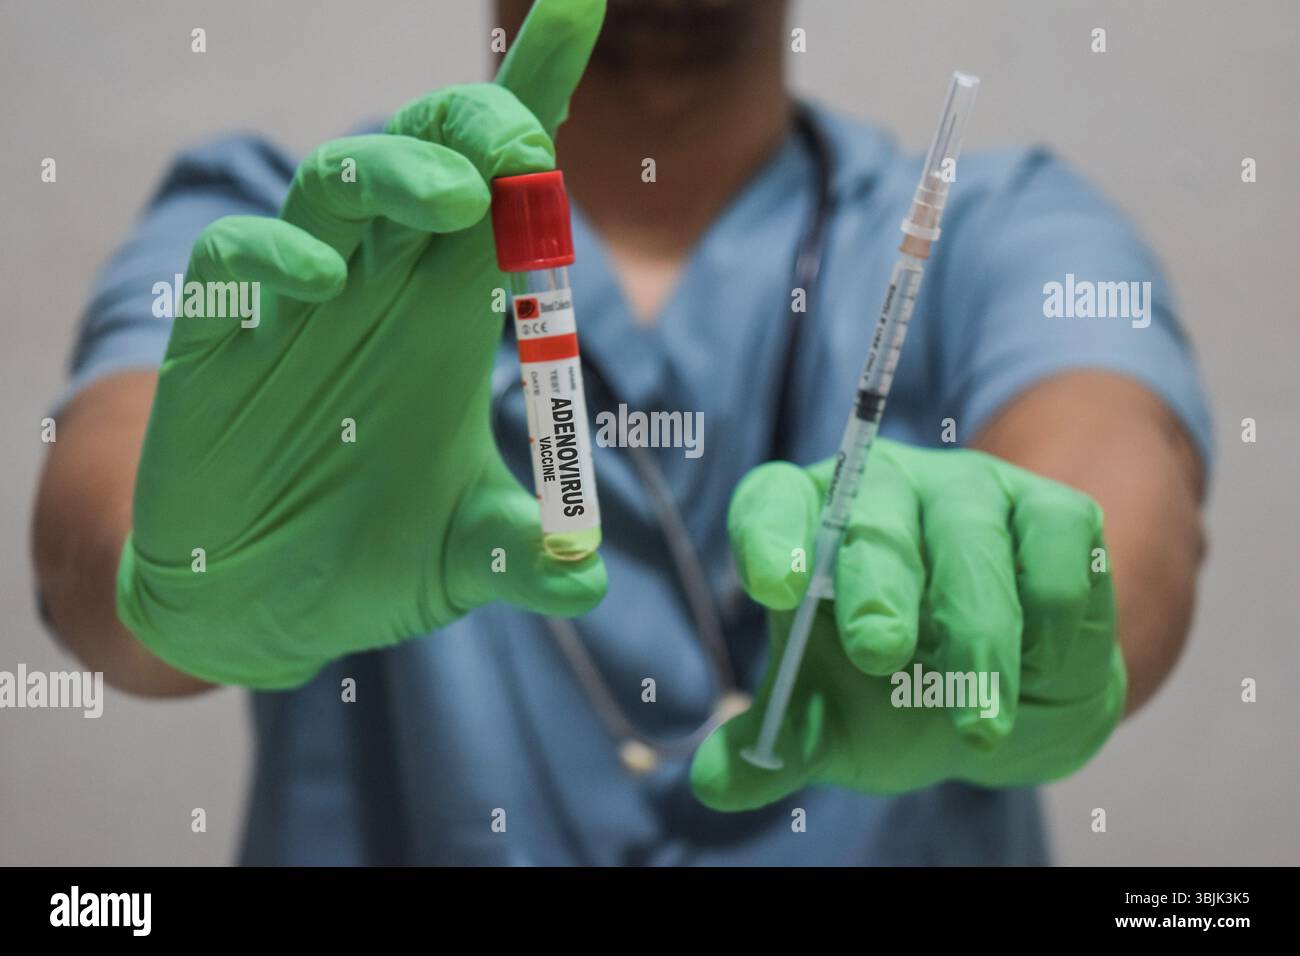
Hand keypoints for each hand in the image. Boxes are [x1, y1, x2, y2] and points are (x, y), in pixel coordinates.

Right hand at [117, 0, 608, 687]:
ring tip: (453, 198)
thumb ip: (523, 553)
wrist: (260, 603)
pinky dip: (276, 257)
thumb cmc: (368, 554)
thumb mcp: (463, 557)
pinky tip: (320, 282)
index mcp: (450, 309)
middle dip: (476, 128)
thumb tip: (588, 578)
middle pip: (427, 156)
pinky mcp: (222, 339)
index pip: (502, 186)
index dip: (536, 94)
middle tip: (521, 147)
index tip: (579, 6)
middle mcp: (381, 286)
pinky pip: (237, 264)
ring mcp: (301, 304)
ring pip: (335, 185)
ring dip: (395, 171)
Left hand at [691, 438, 1126, 809]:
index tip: (773, 587)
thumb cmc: (899, 696)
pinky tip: (1033, 671)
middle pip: (871, 520)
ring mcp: (971, 493)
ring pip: (969, 544)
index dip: (770, 537)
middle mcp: (883, 492)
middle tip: (878, 654)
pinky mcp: (1053, 512)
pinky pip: (1052, 555)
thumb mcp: (831, 726)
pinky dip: (1047, 624)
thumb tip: (713, 785)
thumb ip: (774, 748)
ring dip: (976, 638)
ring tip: (978, 722)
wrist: (1011, 702)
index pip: (773, 503)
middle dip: (876, 588)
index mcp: (809, 525)